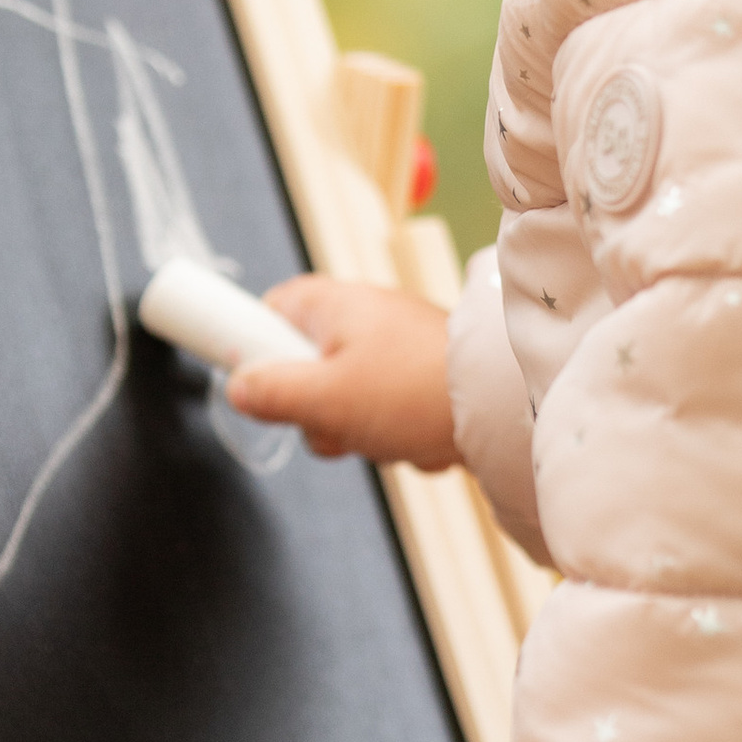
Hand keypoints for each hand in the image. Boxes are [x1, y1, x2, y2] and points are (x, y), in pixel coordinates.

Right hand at [224, 278, 456, 469]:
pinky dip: (396, 431)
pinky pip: (386, 410)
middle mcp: (361, 315)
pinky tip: (417, 437)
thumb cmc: (413, 391)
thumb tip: (239, 388)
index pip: (267, 311)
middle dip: (317, 411)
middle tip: (336, 423)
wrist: (503, 405)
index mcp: (329, 304)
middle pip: (305, 367)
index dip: (256, 351)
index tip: (259, 386)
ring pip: (346, 398)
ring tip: (386, 432)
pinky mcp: (422, 375)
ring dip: (359, 430)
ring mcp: (394, 345)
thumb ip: (271, 393)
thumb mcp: (324, 399)